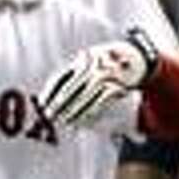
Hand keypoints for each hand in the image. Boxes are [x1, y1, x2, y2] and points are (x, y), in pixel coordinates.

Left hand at [40, 28, 156, 127]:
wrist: (136, 57)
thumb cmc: (105, 62)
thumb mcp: (88, 60)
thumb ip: (72, 73)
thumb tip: (50, 94)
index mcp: (81, 60)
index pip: (60, 78)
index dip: (49, 92)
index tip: (41, 104)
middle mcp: (91, 67)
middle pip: (69, 90)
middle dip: (57, 105)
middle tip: (48, 116)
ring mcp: (103, 77)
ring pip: (82, 100)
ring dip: (71, 113)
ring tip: (62, 121)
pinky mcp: (115, 88)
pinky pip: (97, 105)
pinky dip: (87, 115)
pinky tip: (80, 121)